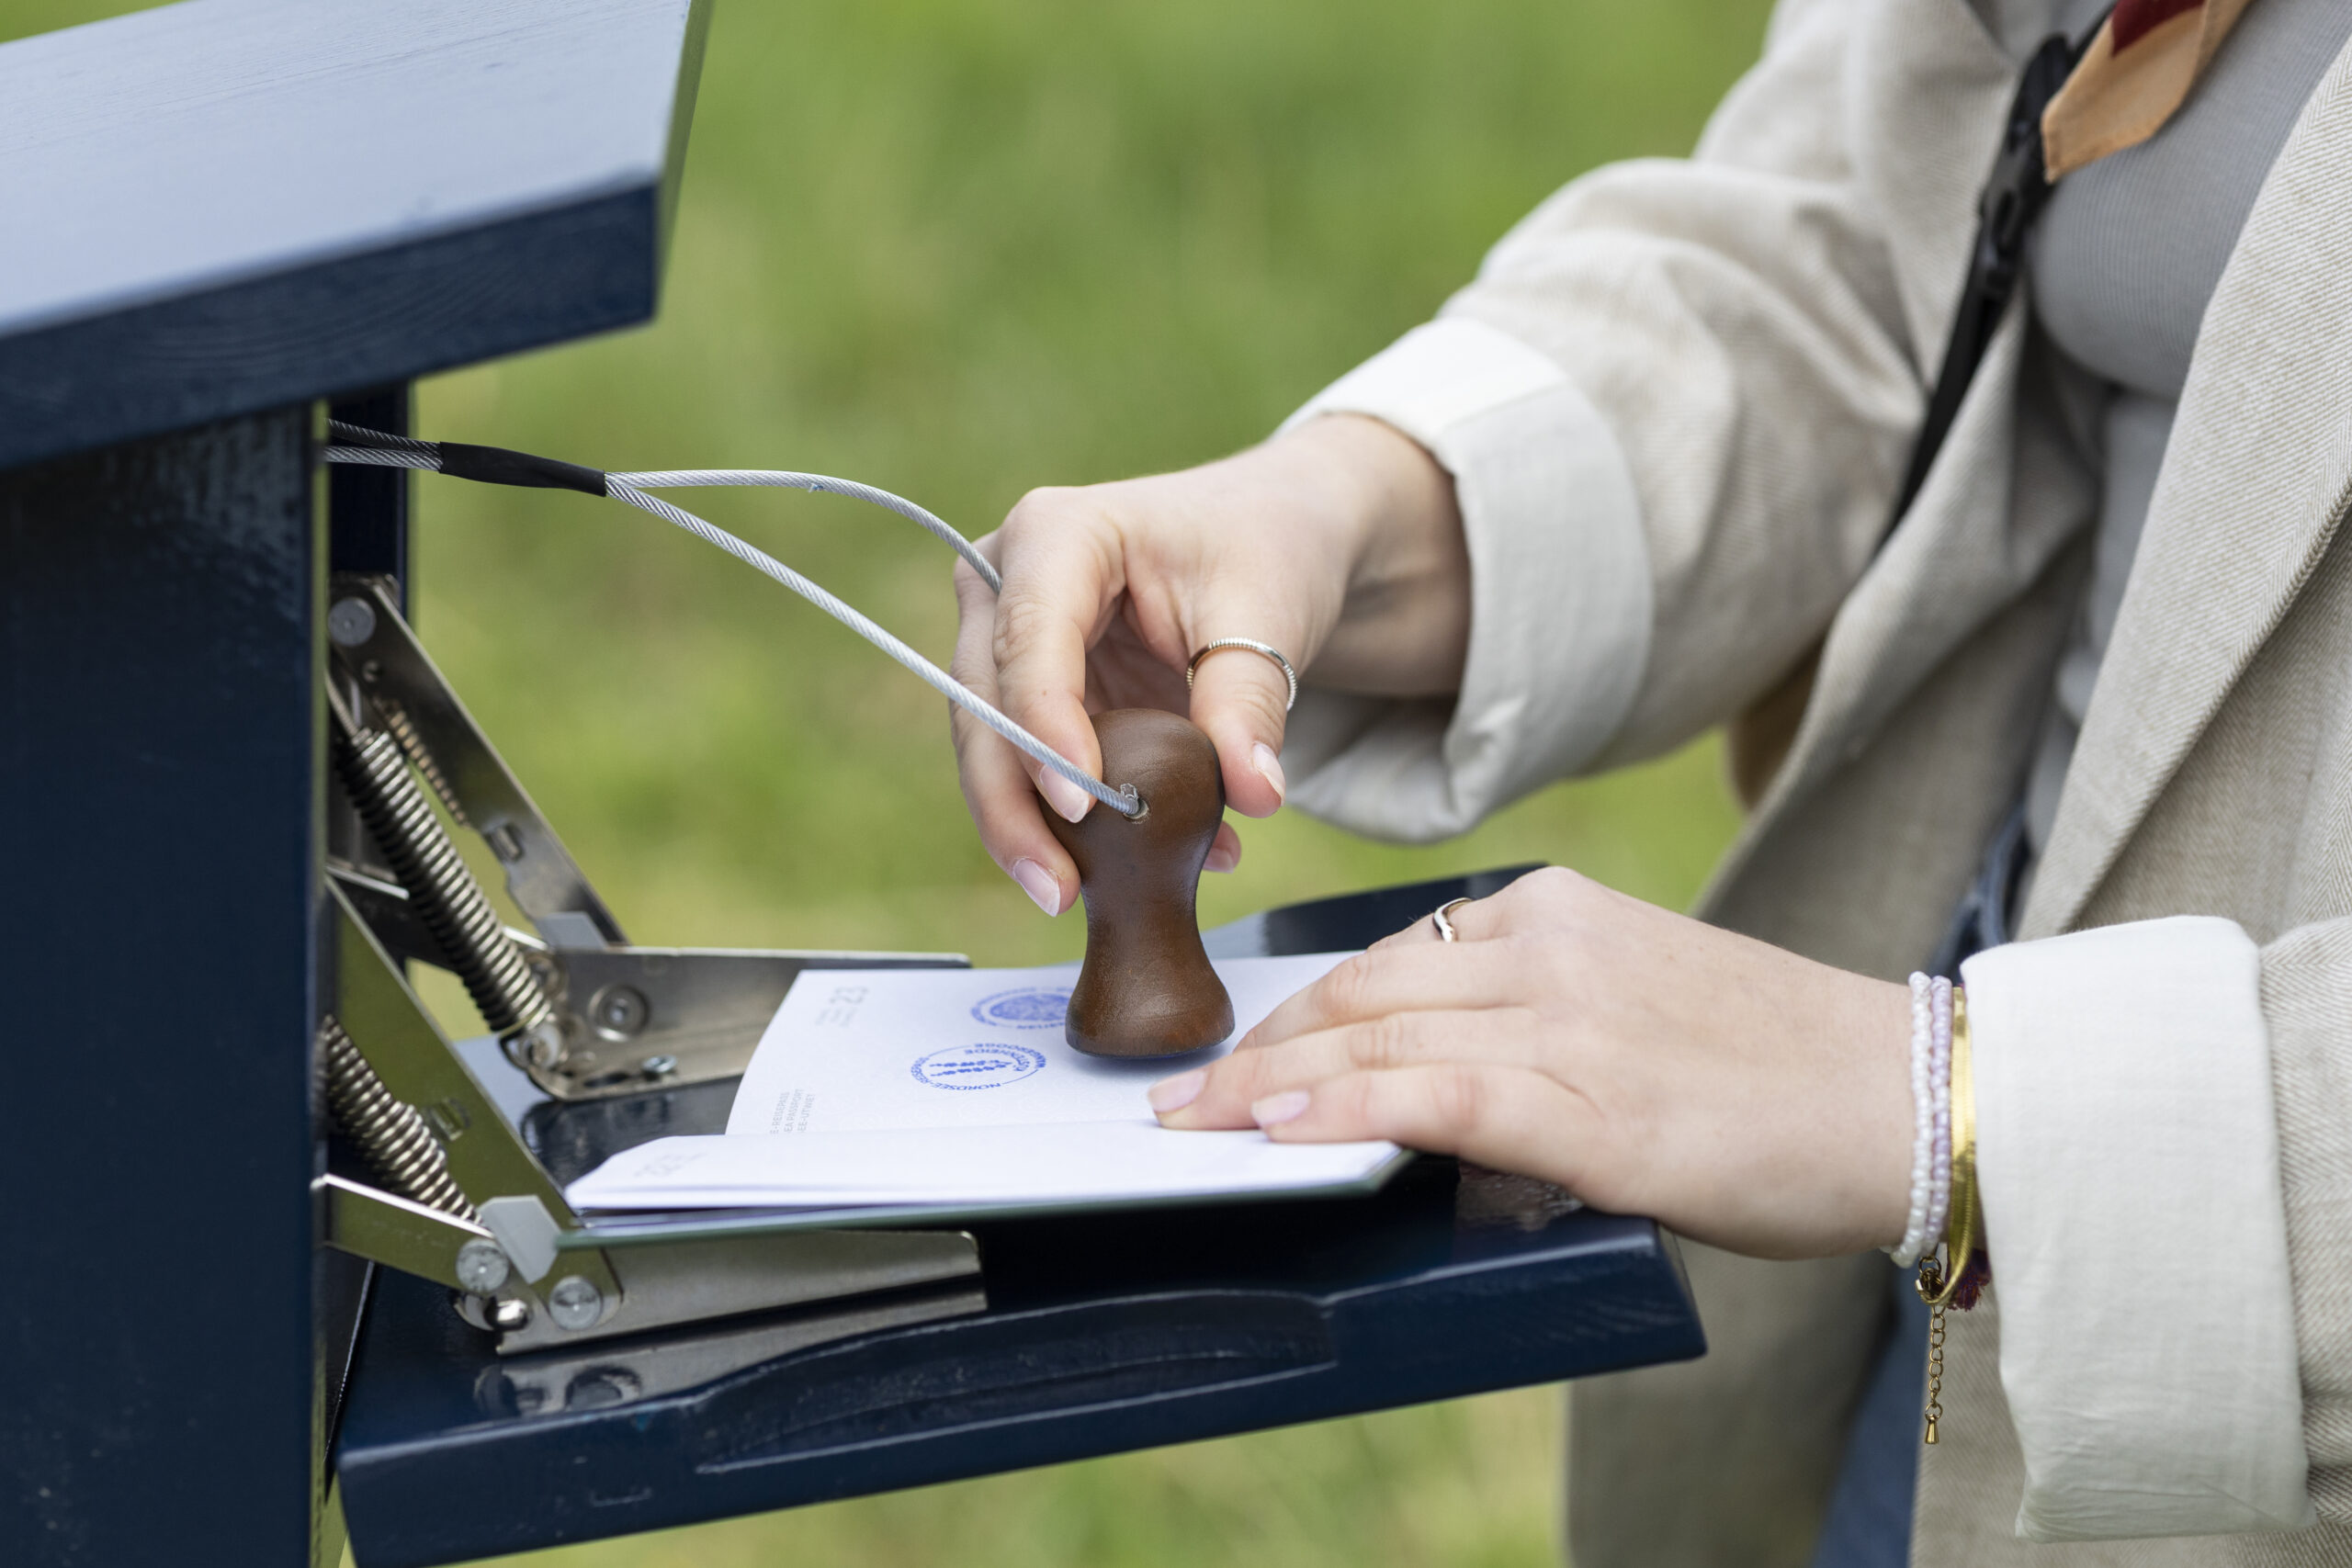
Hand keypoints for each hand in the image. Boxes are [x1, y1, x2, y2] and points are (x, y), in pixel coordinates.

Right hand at [950, 414, 1467, 915]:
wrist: (1273, 538)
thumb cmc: (1261, 547)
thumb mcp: (1267, 612)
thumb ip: (1249, 701)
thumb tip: (1253, 794)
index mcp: (1057, 534)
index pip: (1030, 639)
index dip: (1044, 728)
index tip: (1081, 806)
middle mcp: (1008, 582)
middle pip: (982, 704)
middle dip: (1012, 805)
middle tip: (1057, 888)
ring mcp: (1010, 641)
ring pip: (991, 749)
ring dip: (1033, 830)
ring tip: (1076, 896)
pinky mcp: (1034, 697)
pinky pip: (1034, 772)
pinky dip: (1075, 829)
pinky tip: (1132, 873)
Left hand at [1147, 868, 1914, 1259]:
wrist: (1907, 1097)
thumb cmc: (1777, 1069)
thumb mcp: (1636, 1002)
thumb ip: (1533, 1022)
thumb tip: (1424, 1085)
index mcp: (1555, 909)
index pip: (1388, 958)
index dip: (1298, 1011)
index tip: (1239, 1050)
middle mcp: (1548, 946)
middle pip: (1360, 991)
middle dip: (1258, 1047)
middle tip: (1182, 1094)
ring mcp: (1567, 1019)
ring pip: (1376, 1038)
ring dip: (1268, 1085)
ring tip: (1194, 1124)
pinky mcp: (1591, 1101)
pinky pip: (1435, 1095)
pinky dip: (1347, 1110)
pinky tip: (1282, 1130)